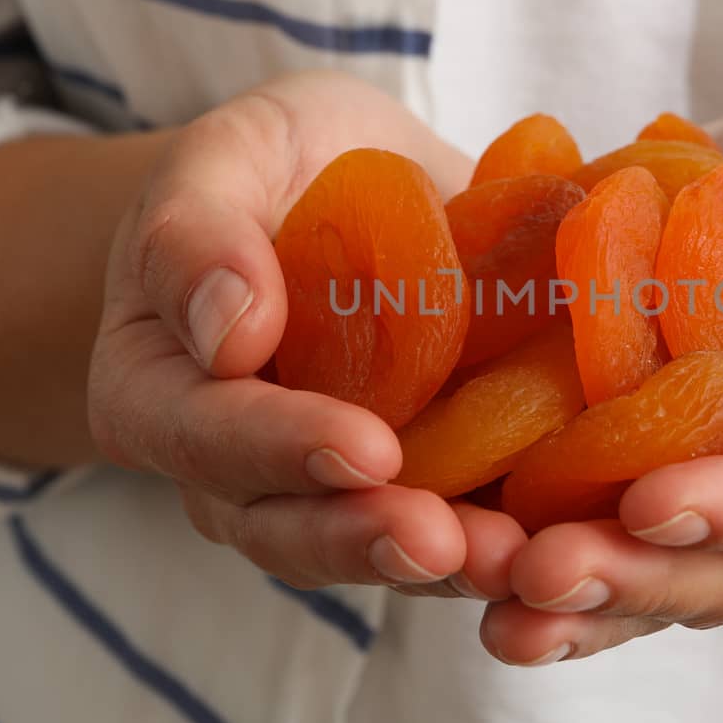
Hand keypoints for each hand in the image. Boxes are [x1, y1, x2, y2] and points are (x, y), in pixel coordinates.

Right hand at [87, 71, 526, 596]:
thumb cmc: (267, 167)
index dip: (282, 448)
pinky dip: (504, 537)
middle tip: (441, 541)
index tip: (367, 448)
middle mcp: (236, 468)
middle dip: (366, 538)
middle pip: (285, 526)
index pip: (206, 435)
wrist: (346, 185)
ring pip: (372, 548)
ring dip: (441, 563)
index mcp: (159, 393)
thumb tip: (227, 328)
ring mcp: (329, 489)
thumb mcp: (224, 159)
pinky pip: (452, 524)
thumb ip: (196, 235)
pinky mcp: (420, 486)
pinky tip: (562, 536)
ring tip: (511, 558)